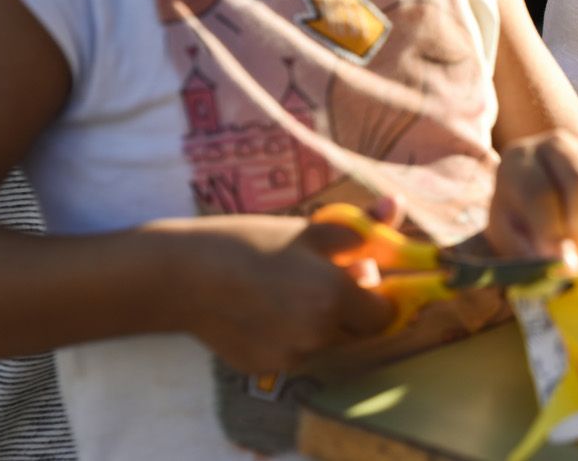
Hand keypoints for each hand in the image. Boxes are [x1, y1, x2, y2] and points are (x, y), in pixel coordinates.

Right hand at [156, 214, 393, 373]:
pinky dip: (292, 335)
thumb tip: (395, 208)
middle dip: (351, 308)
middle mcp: (318, 335)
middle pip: (358, 331)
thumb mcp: (310, 229)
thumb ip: (361, 229)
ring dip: (322, 321)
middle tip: (323, 276)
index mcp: (335, 297)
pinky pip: (296, 353)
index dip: (379, 296)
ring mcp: (290, 357)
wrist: (181, 275)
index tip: (362, 275)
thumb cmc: (249, 241)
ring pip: (326, 342)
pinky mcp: (265, 369)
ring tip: (287, 289)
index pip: (385, 315)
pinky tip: (264, 309)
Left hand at [486, 129, 577, 268]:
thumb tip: (568, 264)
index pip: (542, 194)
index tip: (552, 264)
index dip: (550, 234)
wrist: (536, 190)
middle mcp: (558, 145)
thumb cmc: (516, 219)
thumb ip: (527, 250)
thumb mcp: (507, 234)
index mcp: (519, 159)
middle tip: (574, 263)